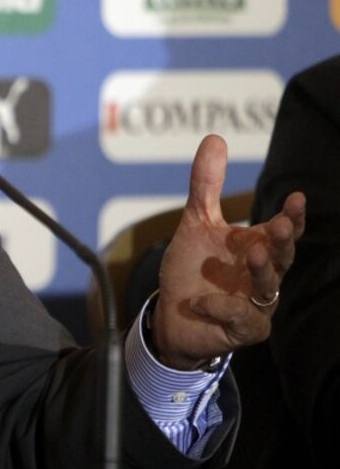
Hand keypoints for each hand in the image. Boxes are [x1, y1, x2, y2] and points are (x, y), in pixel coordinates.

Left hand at [151, 134, 305, 369]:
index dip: (291, 217)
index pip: (283, 230)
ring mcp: (256, 304)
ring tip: (252, 253)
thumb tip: (215, 138)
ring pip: (268, 288)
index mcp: (257, 247)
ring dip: (262, 271)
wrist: (172, 314)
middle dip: (282, 241)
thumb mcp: (196, 223)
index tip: (296, 198)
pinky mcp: (242, 330)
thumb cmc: (193, 269)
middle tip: (278, 225)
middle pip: (283, 257)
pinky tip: (203, 301)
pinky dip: (222, 307)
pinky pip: (240, 319)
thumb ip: (206, 186)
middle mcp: (263, 275)